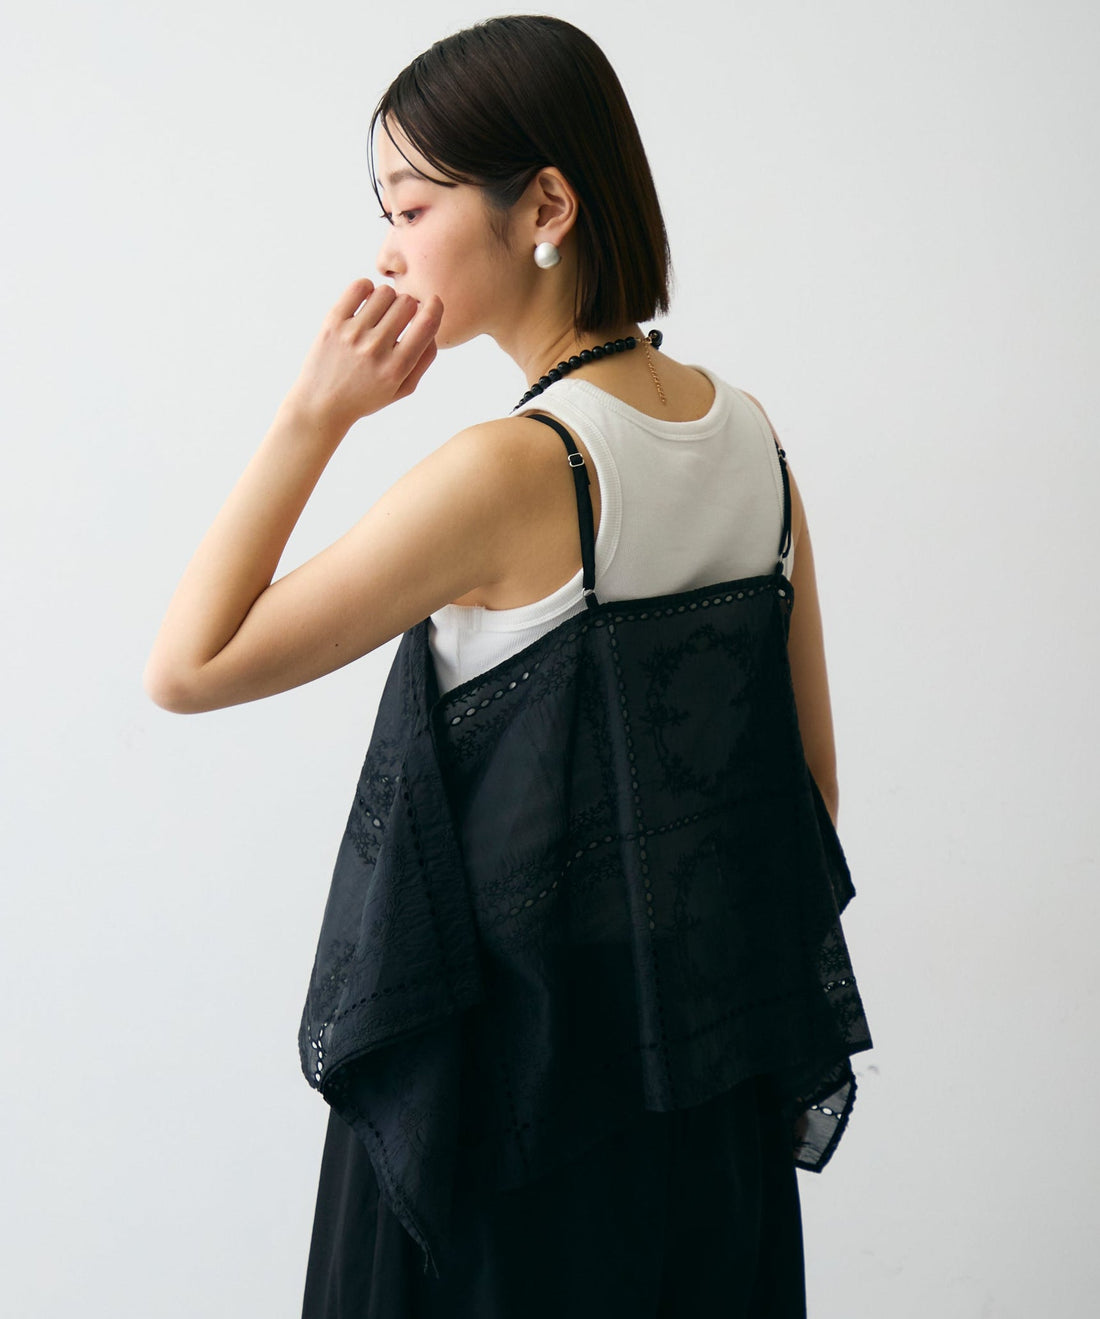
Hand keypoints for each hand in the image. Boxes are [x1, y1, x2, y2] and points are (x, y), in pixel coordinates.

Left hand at [286, 279, 441, 433]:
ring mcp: (352, 334)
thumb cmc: (366, 395)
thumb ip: (425, 358)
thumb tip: (432, 321)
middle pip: (406, 302)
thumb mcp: (403, 389)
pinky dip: (367, 288)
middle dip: (409, 305)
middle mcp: (375, 349)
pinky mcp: (332, 323)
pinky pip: (359, 287)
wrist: (321, 404)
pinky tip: (366, 302)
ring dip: (388, 299)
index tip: (432, 303)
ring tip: (381, 313)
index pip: (426, 324)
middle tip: (400, 317)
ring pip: (384, 292)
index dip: (435, 307)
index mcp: (396, 368)